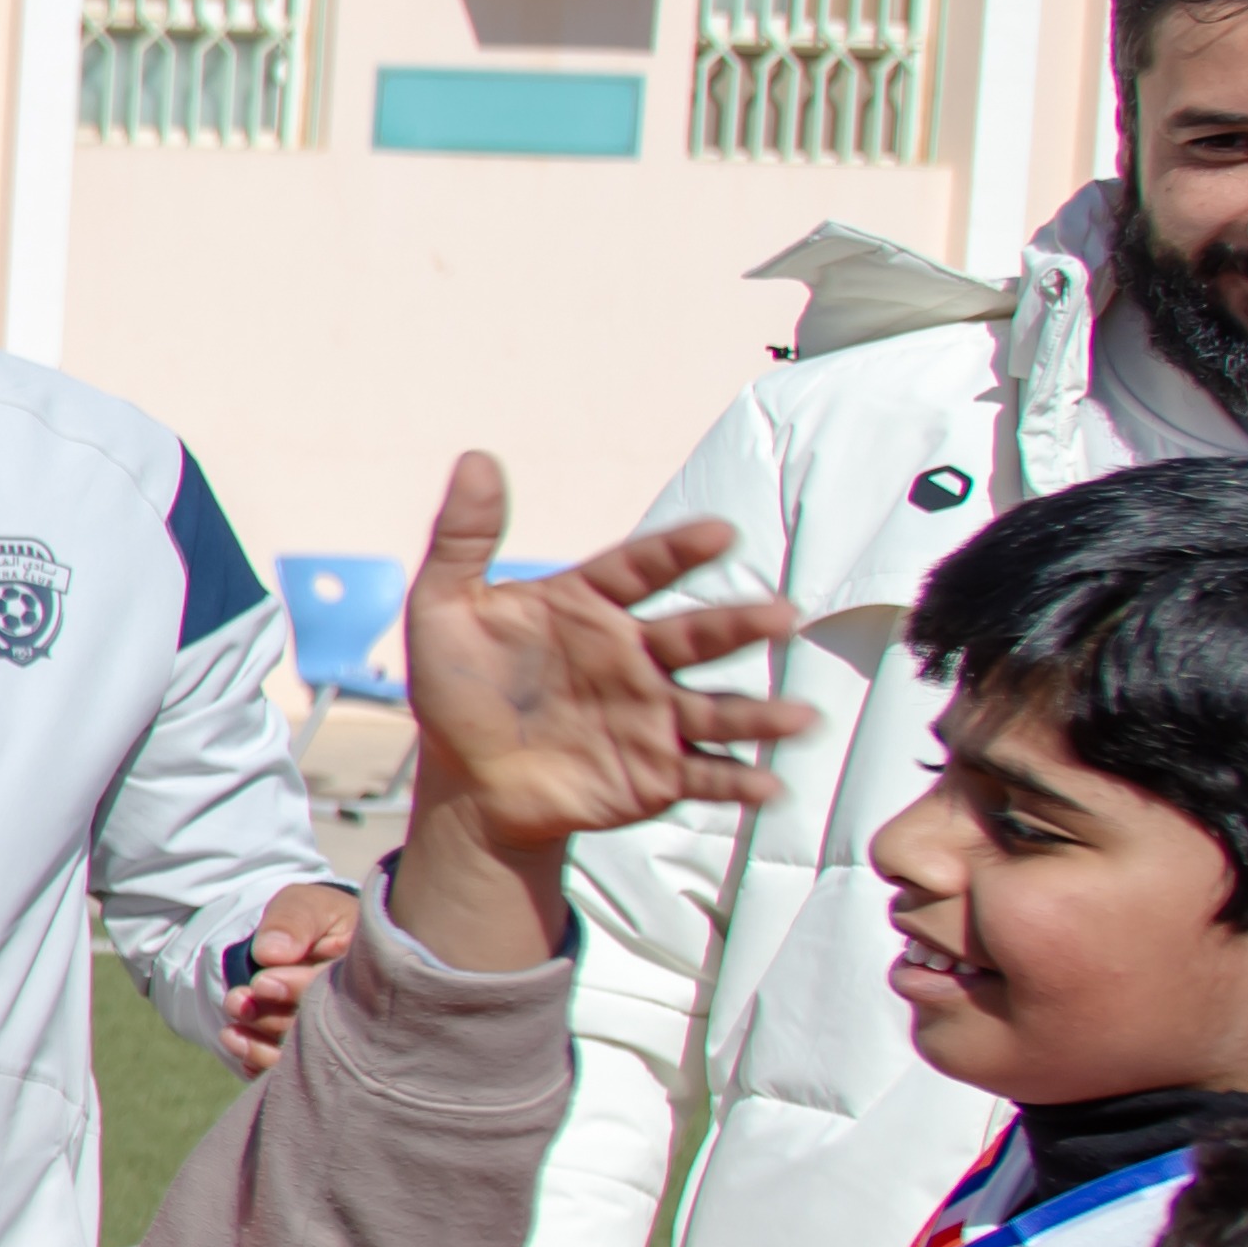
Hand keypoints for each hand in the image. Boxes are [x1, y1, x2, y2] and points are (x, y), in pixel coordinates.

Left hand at [218, 877, 363, 1070]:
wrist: (306, 940)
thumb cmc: (312, 919)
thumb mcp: (304, 905)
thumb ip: (292, 922)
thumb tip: (269, 953)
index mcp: (368, 973)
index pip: (341, 991)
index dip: (299, 990)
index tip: (261, 982)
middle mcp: (361, 1013)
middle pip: (321, 1030)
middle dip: (272, 1019)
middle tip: (236, 1001)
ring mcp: (339, 1037)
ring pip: (306, 1058)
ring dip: (262, 1047)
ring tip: (229, 1028)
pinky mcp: (314, 1054)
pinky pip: (291, 1072)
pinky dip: (260, 1064)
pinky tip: (238, 1046)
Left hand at [388, 456, 803, 967]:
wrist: (464, 776)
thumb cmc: (460, 684)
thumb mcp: (444, 607)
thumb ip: (463, 538)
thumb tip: (476, 457)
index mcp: (591, 606)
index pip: (640, 569)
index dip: (679, 552)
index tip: (721, 534)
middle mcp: (635, 655)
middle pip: (695, 634)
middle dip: (741, 625)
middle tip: (783, 614)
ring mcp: (653, 715)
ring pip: (717, 708)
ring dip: (761, 713)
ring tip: (803, 716)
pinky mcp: (657, 773)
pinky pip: (704, 775)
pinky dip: (737, 782)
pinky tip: (769, 789)